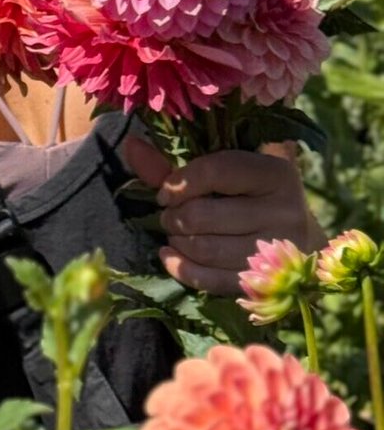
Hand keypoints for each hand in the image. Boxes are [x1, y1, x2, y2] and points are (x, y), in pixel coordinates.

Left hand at [125, 138, 316, 295]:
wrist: (298, 237)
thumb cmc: (249, 195)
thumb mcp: (222, 171)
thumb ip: (174, 162)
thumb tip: (131, 146)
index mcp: (274, 173)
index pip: (215, 172)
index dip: (178, 182)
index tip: (164, 193)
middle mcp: (284, 211)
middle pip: (203, 215)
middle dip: (173, 216)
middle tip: (170, 215)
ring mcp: (278, 251)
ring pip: (205, 249)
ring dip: (177, 241)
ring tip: (175, 233)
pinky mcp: (266, 282)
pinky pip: (211, 281)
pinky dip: (181, 269)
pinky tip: (170, 255)